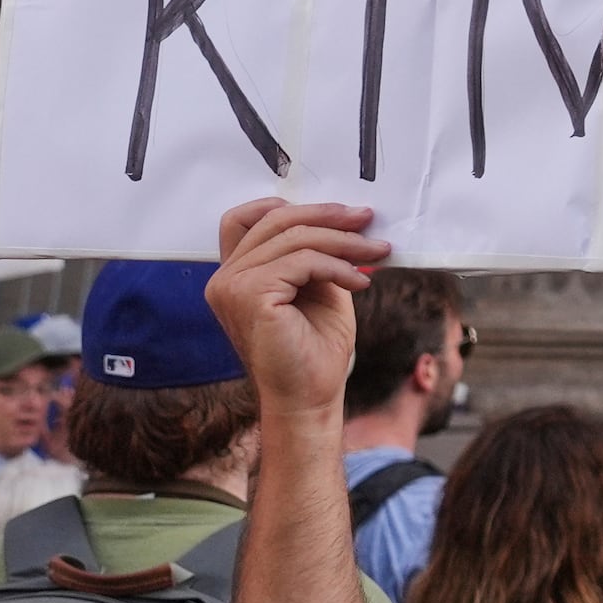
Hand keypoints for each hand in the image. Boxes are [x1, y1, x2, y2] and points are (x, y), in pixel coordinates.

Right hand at [209, 198, 383, 426]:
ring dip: (343, 241)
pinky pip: (302, 260)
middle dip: (329, 216)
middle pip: (276, 220)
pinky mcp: (250, 295)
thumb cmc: (314, 349)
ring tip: (376, 252)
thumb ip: (317, 253)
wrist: (310, 397)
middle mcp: (225, 278)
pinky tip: (360, 282)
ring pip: (294, 237)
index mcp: (235, 275)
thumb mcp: (319, 287)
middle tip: (368, 219)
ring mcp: (232, 286)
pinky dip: (337, 265)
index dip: (291, 206)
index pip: (246, 218)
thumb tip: (347, 217)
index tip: (339, 212)